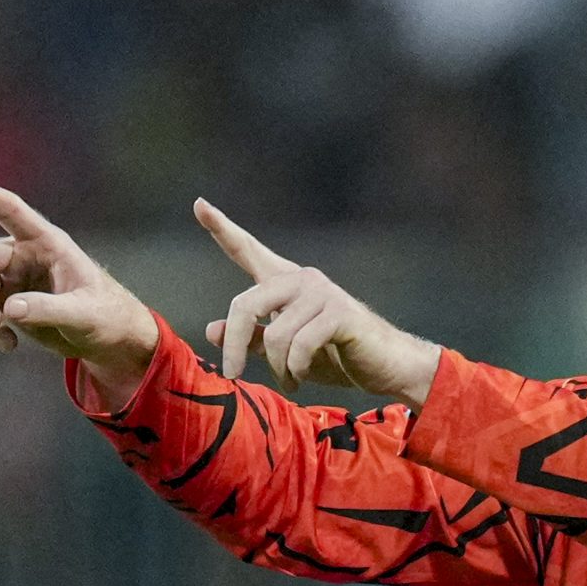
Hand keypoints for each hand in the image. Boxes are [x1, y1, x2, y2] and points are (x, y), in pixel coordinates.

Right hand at [0, 176, 159, 392]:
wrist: (109, 340)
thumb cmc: (108, 317)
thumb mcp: (85, 314)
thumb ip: (51, 310)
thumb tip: (10, 309)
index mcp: (47, 243)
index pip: (11, 211)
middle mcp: (24, 254)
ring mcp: (13, 277)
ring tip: (3, 339)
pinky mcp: (7, 300)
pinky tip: (7, 344)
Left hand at [195, 199, 440, 402]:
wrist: (387, 367)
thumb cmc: (338, 357)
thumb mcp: (285, 352)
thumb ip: (252, 339)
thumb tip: (211, 329)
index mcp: (286, 283)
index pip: (249, 251)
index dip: (222, 228)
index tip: (199, 204)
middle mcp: (301, 279)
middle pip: (245, 305)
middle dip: (234, 346)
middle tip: (233, 375)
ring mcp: (321, 293)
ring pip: (273, 334)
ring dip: (277, 368)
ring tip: (289, 381)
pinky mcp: (339, 313)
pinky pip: (300, 345)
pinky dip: (296, 369)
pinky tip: (302, 378)